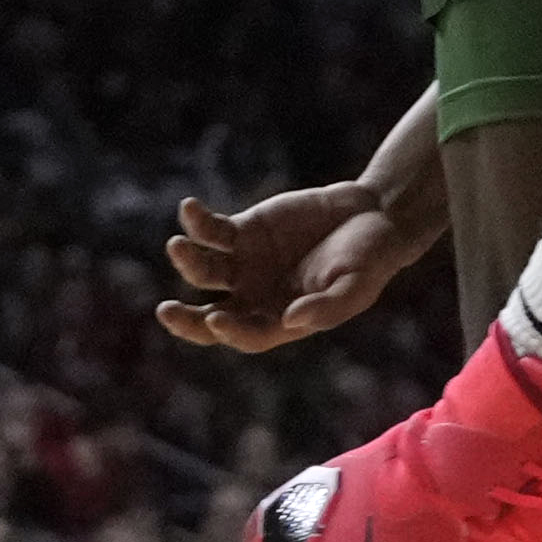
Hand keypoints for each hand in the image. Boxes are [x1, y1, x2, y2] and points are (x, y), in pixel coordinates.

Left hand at [153, 176, 431, 353]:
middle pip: (209, 316)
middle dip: (187, 318)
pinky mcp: (244, 232)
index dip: (230, 331)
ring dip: (188, 261)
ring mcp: (246, 265)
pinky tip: (189, 208)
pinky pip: (212, 231)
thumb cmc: (370, 260)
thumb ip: (327, 307)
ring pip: (205, 272)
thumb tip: (289, 320)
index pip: (246, 334)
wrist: (373, 215)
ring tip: (178, 245)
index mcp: (279, 321)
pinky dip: (198, 222)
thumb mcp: (356, 287)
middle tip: (167, 311)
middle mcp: (254, 298)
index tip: (216, 319)